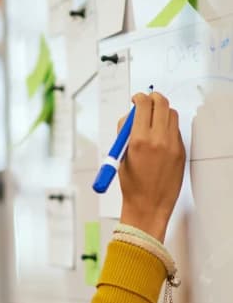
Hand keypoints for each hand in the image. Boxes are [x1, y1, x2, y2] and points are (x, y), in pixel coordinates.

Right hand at [118, 91, 185, 241]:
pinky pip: (176, 129)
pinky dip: (168, 126)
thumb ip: (126, 133)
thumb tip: (131, 116)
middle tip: (148, 100)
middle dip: (153, 98)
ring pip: (171, 114)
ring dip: (162, 111)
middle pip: (161, 104)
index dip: (139, 98)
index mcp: (139, 141)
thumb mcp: (121, 156)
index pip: (143, 105)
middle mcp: (158, 140)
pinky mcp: (181, 151)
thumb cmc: (132, 184)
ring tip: (153, 119)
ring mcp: (172, 145)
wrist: (149, 205)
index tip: (136, 99)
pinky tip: (159, 135)